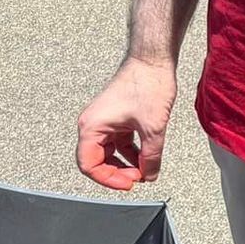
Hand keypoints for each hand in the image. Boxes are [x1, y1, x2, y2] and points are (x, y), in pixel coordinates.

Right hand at [76, 56, 175, 190]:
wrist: (154, 58)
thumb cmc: (148, 84)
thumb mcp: (153, 126)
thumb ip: (151, 155)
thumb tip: (150, 175)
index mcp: (91, 127)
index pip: (89, 165)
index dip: (108, 179)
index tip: (129, 184)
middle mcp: (92, 124)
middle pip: (97, 160)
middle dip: (117, 173)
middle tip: (138, 178)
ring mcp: (104, 120)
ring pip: (109, 151)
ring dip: (124, 163)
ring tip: (143, 170)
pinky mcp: (116, 116)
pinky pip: (118, 141)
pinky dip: (130, 151)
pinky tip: (144, 157)